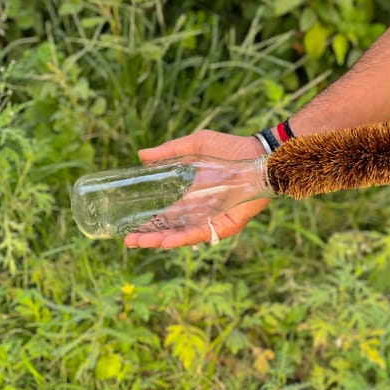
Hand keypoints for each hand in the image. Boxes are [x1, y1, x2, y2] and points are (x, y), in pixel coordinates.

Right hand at [124, 130, 269, 248]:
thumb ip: (170, 151)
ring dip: (162, 240)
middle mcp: (200, 211)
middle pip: (172, 228)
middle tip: (129, 241)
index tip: (130, 228)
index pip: (167, 215)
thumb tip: (141, 155)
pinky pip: (203, 234)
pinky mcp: (226, 224)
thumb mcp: (196, 146)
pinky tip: (167, 241)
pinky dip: (185, 238)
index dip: (149, 222)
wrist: (260, 155)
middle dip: (150, 236)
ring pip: (184, 235)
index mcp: (193, 196)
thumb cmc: (231, 148)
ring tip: (140, 243)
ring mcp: (212, 219)